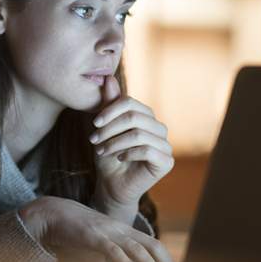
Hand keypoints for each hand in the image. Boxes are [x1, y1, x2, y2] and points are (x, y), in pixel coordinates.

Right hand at [19, 196, 176, 261]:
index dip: (167, 261)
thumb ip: (115, 254)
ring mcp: (108, 232)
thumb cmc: (77, 230)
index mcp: (124, 230)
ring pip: (138, 250)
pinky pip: (114, 252)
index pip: (154, 244)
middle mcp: (121, 230)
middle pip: (152, 246)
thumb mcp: (100, 241)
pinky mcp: (94, 237)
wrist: (54, 213)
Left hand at [89, 76, 173, 211]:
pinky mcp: (166, 162)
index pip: (130, 103)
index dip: (110, 110)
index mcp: (146, 117)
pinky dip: (129, 153)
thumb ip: (109, 104)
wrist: (111, 184)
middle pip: (135, 117)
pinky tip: (119, 158)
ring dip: (115, 142)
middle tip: (94, 140)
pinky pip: (148, 150)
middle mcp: (159, 128)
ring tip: (101, 150)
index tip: (94, 123)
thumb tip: (108, 77)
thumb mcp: (104, 128)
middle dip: (110, 128)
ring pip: (139, 134)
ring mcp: (165, 145)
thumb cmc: (108, 155)